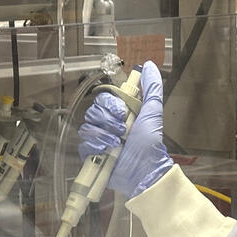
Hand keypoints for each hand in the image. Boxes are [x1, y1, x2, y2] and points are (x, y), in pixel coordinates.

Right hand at [77, 60, 173, 197]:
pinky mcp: (91, 154)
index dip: (109, 104)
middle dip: (107, 120)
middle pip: (93, 111)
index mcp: (119, 113)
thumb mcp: (153, 112)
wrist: (144, 171)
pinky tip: (107, 151)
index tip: (121, 113)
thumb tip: (149, 65)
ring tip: (117, 143)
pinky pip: (84, 143)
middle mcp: (107, 124)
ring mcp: (98, 139)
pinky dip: (96, 146)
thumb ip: (152, 88)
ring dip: (103, 134)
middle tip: (121, 131)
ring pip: (87, 126)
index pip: (103, 98)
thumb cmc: (150, 143)